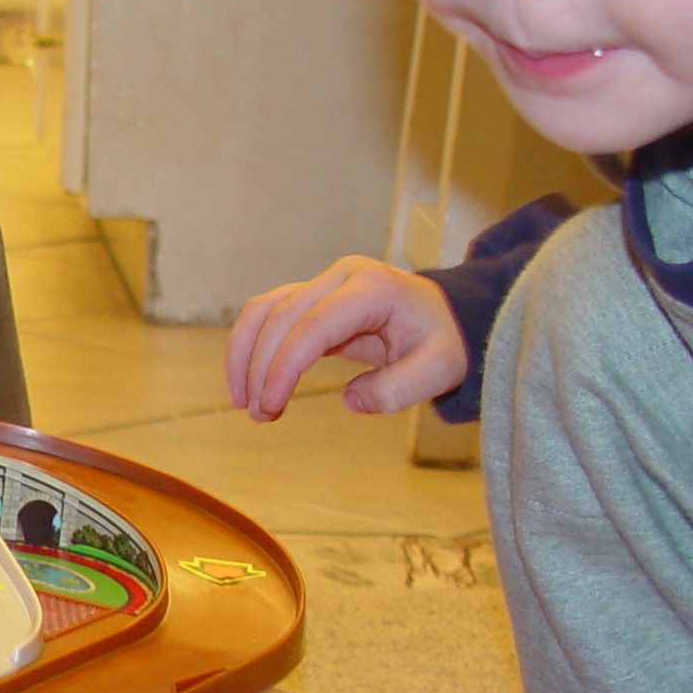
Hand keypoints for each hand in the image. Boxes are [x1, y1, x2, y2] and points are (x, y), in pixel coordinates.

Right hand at [225, 256, 466, 422]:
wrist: (447, 319)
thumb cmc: (444, 342)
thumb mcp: (438, 370)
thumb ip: (399, 389)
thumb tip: (350, 398)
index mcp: (372, 288)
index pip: (313, 324)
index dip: (284, 366)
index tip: (270, 406)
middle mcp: (341, 277)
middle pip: (281, 315)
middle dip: (260, 368)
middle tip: (259, 415)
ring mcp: (323, 283)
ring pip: (264, 310)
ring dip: (245, 355)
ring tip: (244, 402)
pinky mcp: (311, 299)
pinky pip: (268, 316)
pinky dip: (250, 347)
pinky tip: (246, 384)